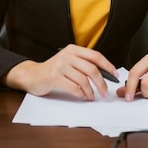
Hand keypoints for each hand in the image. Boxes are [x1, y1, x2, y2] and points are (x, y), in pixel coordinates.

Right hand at [2, 44, 118, 100]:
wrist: (33, 75)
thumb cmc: (54, 71)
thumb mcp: (68, 62)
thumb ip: (83, 64)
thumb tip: (105, 74)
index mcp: (73, 49)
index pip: (95, 56)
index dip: (108, 66)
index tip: (115, 75)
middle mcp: (67, 55)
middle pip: (92, 69)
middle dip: (101, 83)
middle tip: (105, 92)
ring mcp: (60, 65)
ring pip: (84, 80)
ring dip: (90, 91)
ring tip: (91, 97)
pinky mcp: (54, 77)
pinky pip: (74, 88)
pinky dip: (80, 94)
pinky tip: (81, 97)